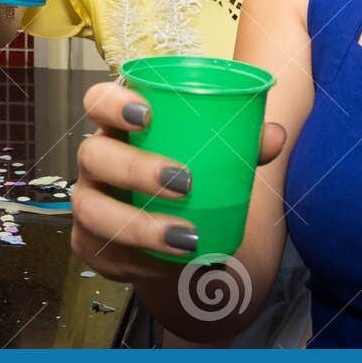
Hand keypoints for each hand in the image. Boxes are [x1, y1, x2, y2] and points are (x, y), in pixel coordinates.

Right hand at [70, 80, 284, 281]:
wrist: (175, 238)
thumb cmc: (189, 180)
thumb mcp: (214, 160)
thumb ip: (242, 144)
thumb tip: (274, 135)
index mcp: (121, 127)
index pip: (97, 100)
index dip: (112, 102)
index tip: (148, 114)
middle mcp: (96, 161)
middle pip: (93, 153)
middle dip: (134, 167)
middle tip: (184, 182)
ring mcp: (87, 203)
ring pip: (92, 210)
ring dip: (139, 225)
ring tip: (186, 237)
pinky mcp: (89, 244)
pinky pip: (103, 253)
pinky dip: (141, 259)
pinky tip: (171, 263)